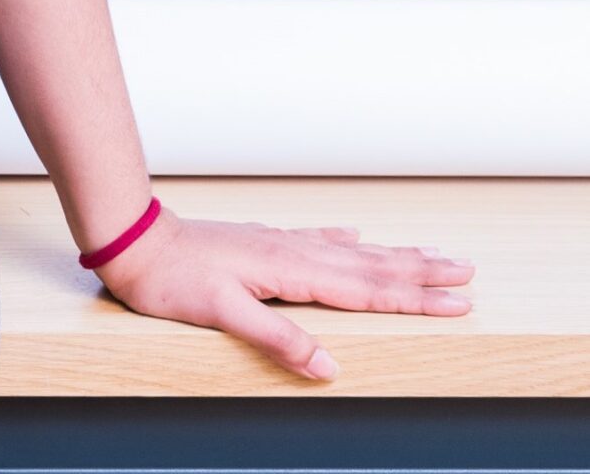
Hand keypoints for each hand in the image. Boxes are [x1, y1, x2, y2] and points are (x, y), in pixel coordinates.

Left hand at [94, 206, 473, 379]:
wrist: (135, 241)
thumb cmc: (172, 280)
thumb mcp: (222, 314)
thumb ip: (277, 338)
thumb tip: (329, 366)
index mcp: (291, 271)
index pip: (367, 290)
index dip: (416, 297)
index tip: (460, 300)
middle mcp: (292, 252)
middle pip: (371, 265)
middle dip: (421, 271)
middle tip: (468, 271)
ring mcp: (279, 244)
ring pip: (351, 252)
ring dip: (394, 256)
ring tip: (430, 254)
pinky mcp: (263, 244)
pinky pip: (318, 242)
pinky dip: (346, 243)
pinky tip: (356, 237)